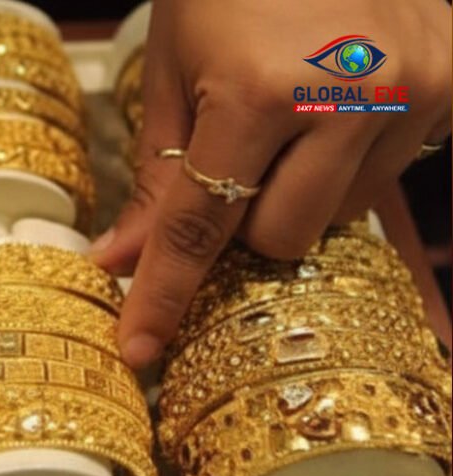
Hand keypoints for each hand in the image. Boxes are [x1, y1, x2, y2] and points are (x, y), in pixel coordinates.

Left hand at [91, 0, 450, 366]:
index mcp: (260, 89)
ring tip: (287, 118)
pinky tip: (333, 110)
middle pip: (279, 239)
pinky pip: (383, 179)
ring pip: (335, 217)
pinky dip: (345, 166)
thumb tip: (122, 259)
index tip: (140, 345)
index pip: (199, 226)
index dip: (162, 292)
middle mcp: (349, 98)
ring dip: (298, 192)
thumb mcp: (175, 67)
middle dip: (243, 219)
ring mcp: (414, 96)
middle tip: (234, 159)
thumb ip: (157, 173)